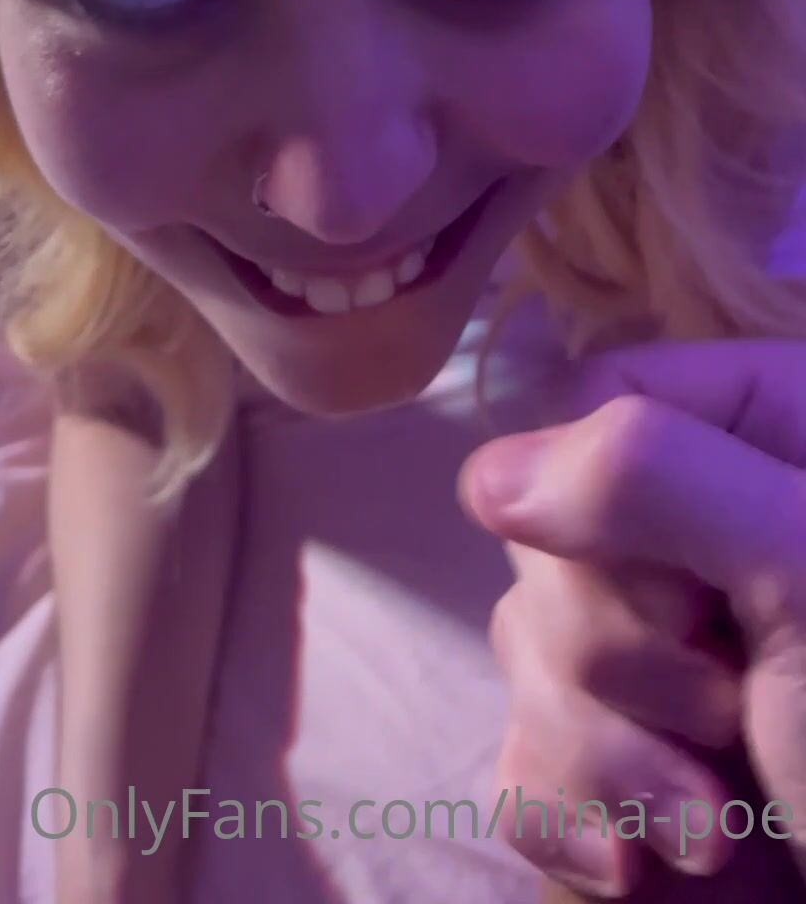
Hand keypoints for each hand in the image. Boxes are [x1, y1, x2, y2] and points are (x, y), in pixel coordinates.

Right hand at [457, 341, 805, 895]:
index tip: (691, 595)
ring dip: (606, 759)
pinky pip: (520, 758)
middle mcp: (707, 533)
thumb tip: (487, 478)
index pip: (594, 399)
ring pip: (526, 653)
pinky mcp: (634, 770)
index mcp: (769, 438)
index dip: (599, 501)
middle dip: (619, 659)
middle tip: (733, 716)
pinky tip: (637, 870)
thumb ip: (654, 477)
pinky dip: (569, 820)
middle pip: (547, 540)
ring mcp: (667, 658)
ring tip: (715, 828)